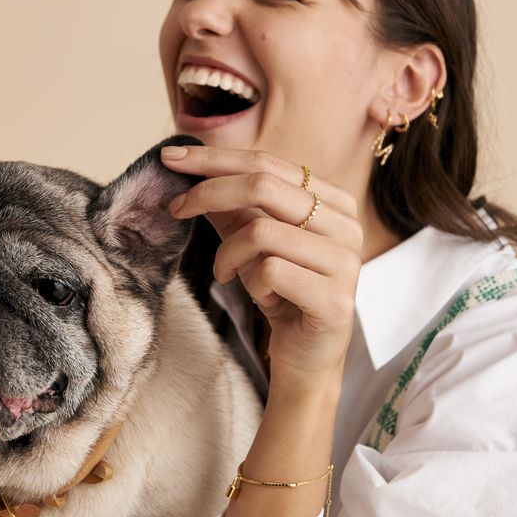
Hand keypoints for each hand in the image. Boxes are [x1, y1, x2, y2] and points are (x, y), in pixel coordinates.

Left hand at [160, 145, 362, 383]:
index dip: (215, 158)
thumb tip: (187, 168)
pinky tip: (262, 299)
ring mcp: (345, 261)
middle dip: (208, 192)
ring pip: (261, 231)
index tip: (170, 159)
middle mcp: (346, 224)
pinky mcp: (335, 299)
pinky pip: (270, 272)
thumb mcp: (249, 241)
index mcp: (333, 200)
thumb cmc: (279, 291)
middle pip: (263, 185)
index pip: (267, 162)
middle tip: (176, 208)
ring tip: (227, 272)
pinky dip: (251, 284)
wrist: (306, 357)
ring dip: (228, 254)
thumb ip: (229, 205)